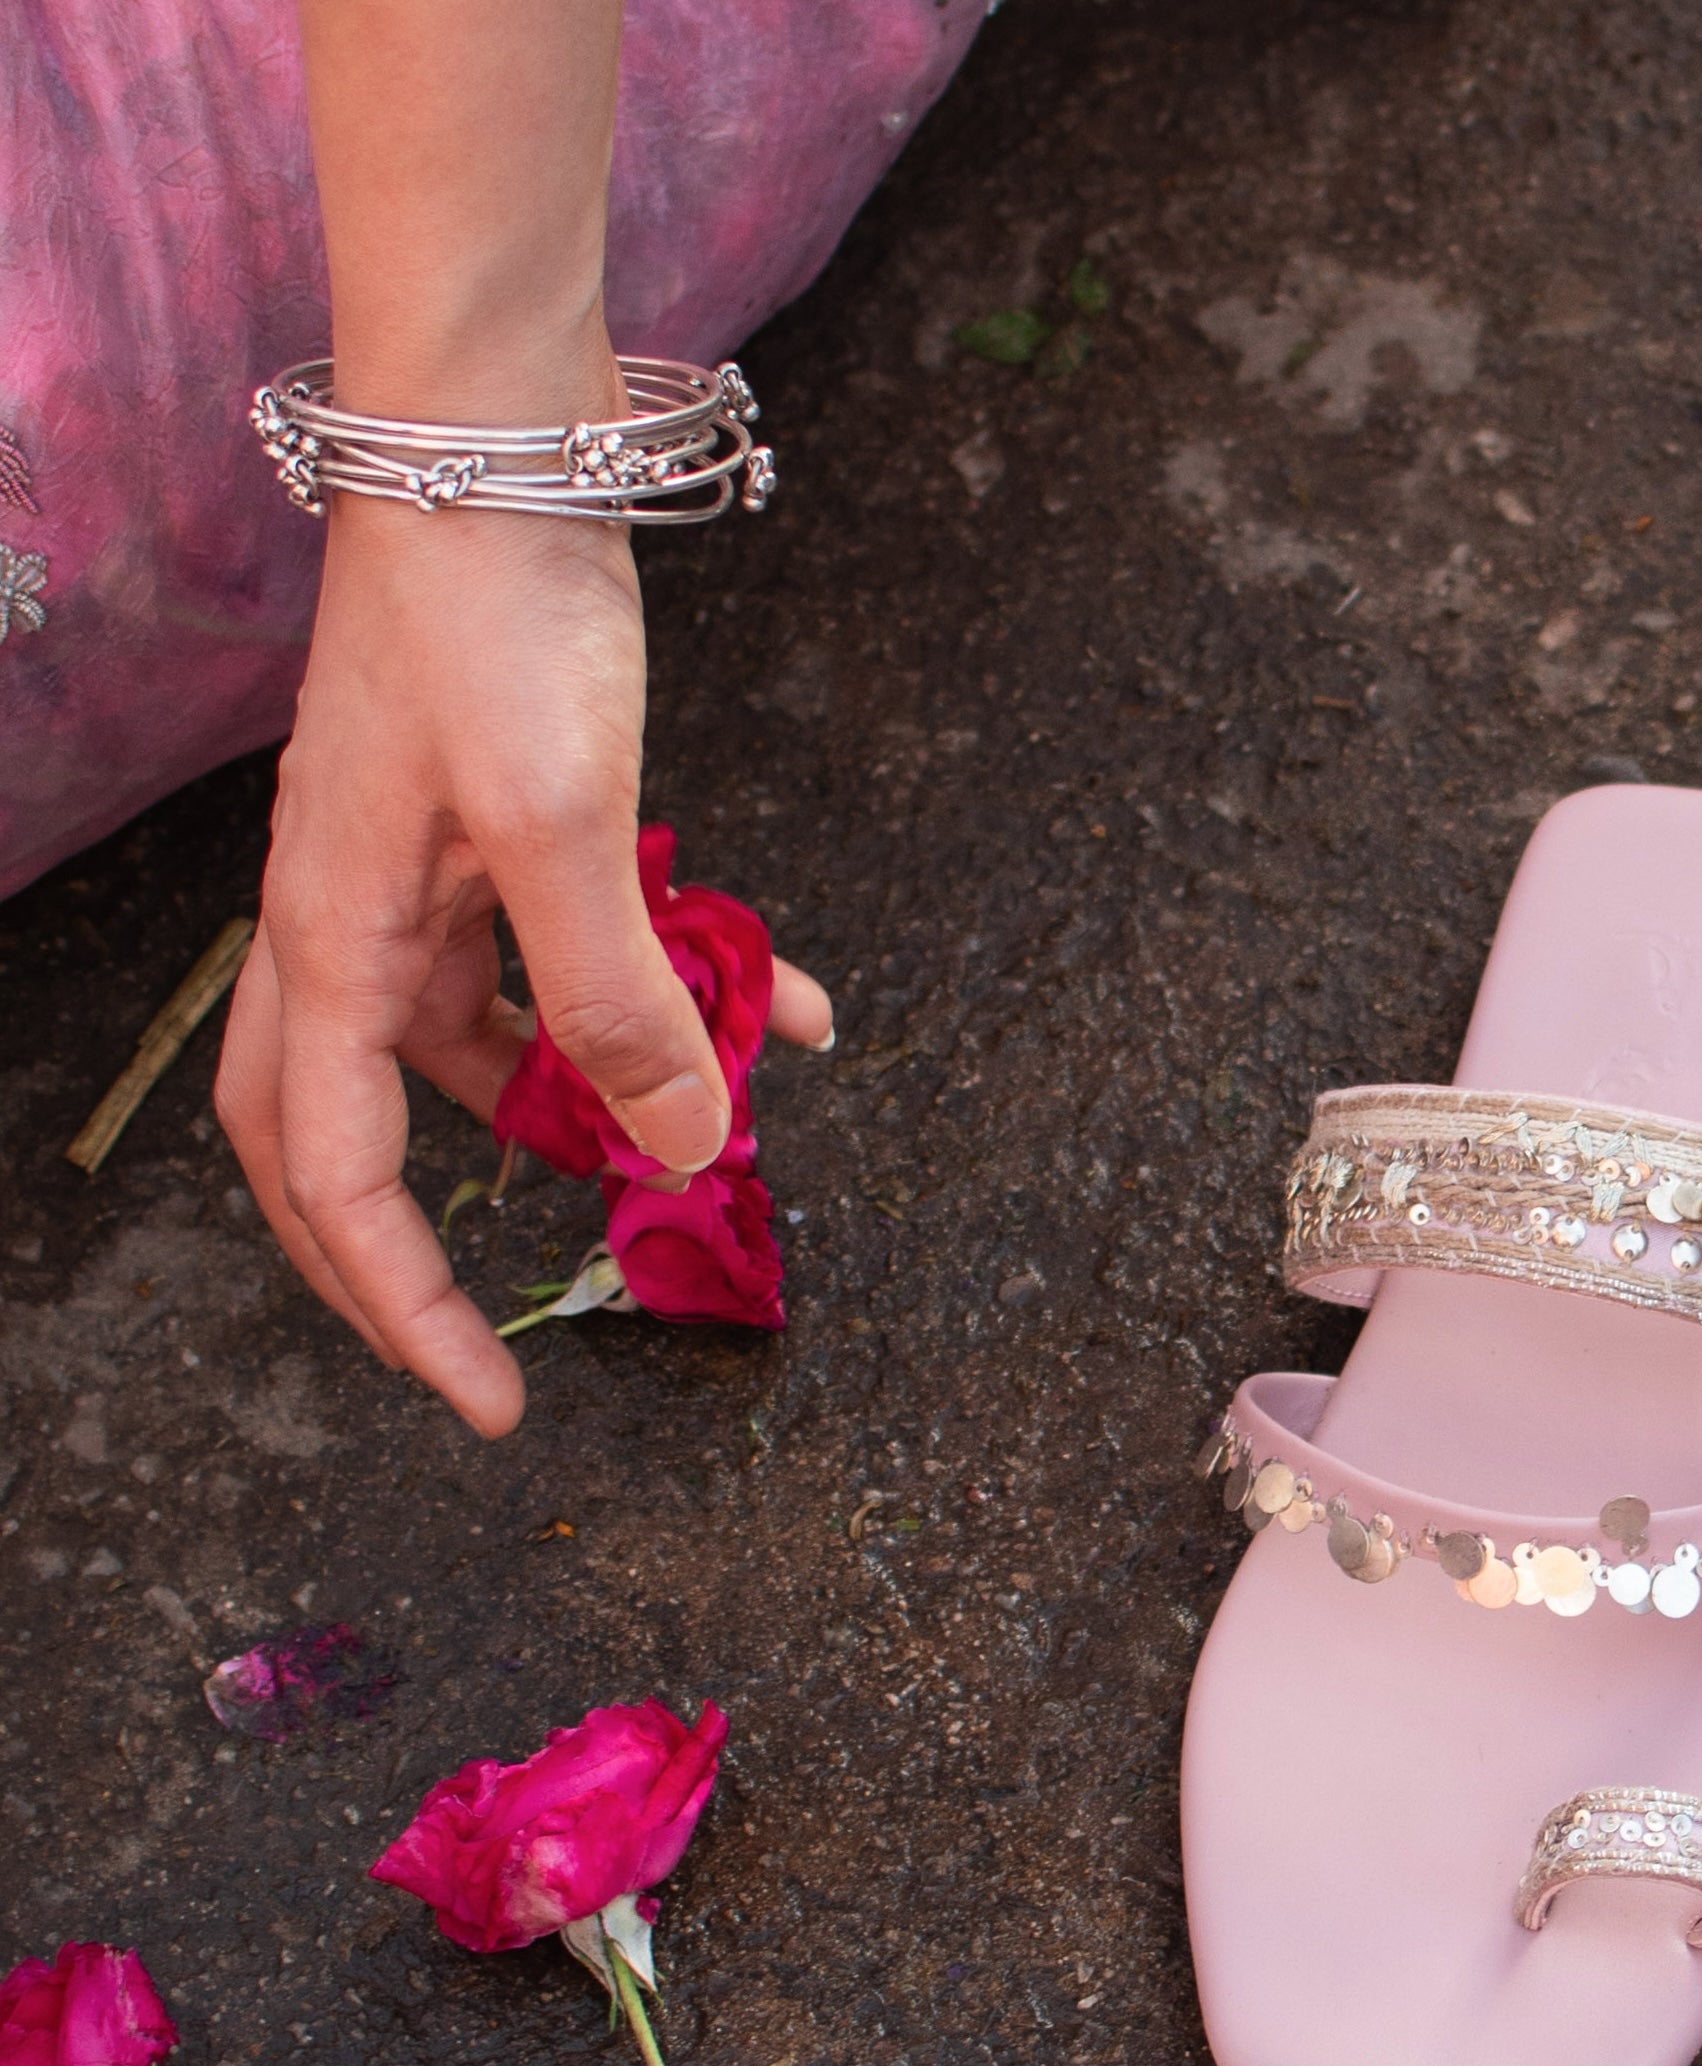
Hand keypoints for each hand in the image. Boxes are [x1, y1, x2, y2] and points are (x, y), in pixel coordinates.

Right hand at [216, 488, 830, 1435]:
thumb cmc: (499, 612)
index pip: (334, 1173)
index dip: (403, 1306)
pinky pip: (569, 953)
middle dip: (409, 1252)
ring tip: (695, 1147)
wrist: (503, 434)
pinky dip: (666, 992)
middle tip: (486, 1351)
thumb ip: (614, 997)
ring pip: (476, 1047)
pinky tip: (782, 1007)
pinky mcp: (495, 828)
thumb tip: (676, 1151)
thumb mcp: (563, 825)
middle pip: (341, 1135)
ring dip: (577, 1108)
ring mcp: (420, 873)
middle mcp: (352, 918)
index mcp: (330, 936)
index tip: (489, 1405)